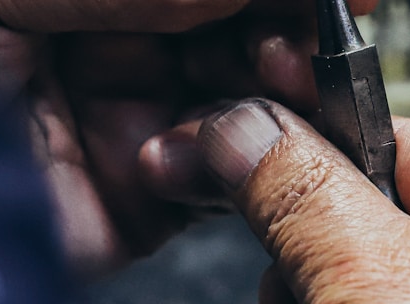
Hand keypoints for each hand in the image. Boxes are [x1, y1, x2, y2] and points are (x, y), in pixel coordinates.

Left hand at [0, 0, 377, 276]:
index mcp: (103, 2)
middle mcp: (132, 55)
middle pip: (243, 42)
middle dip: (286, 43)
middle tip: (307, 50)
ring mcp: (150, 123)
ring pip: (250, 110)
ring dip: (273, 104)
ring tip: (270, 92)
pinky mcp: (160, 193)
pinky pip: (227, 178)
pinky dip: (234, 165)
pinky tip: (195, 150)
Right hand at [197, 99, 409, 302]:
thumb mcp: (379, 278)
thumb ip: (304, 194)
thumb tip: (239, 126)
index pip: (370, 132)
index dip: (291, 133)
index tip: (223, 130)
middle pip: (346, 204)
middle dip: (300, 241)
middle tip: (296, 286)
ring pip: (340, 262)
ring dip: (305, 289)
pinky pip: (351, 295)